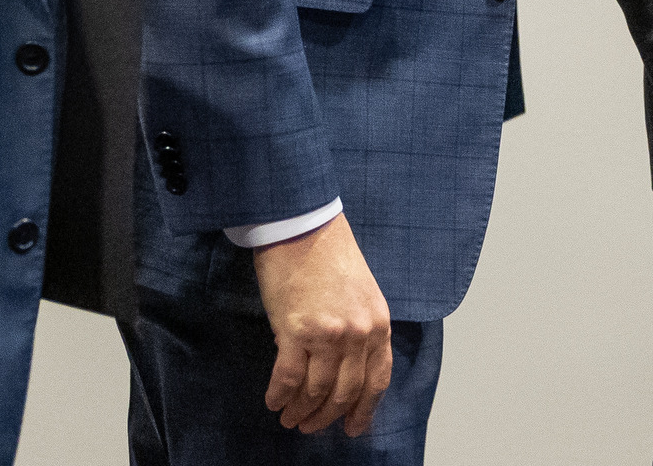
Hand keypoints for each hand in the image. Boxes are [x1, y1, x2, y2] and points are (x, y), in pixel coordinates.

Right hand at [251, 210, 393, 436]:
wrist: (301, 225)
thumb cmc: (327, 254)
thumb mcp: (361, 293)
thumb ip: (359, 331)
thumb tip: (343, 369)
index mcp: (379, 324)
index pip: (376, 381)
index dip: (363, 410)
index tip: (352, 427)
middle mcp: (358, 333)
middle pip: (344, 391)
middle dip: (326, 416)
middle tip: (310, 427)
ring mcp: (329, 333)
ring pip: (317, 390)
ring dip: (301, 410)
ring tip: (289, 418)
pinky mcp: (296, 330)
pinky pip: (289, 377)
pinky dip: (280, 395)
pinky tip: (273, 401)